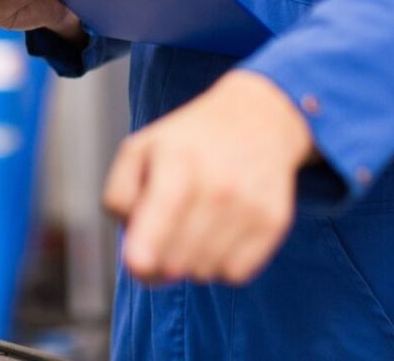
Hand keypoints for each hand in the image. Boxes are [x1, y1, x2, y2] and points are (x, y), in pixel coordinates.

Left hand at [103, 70, 314, 284]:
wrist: (257, 119)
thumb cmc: (188, 140)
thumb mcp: (139, 149)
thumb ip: (119, 193)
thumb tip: (129, 235)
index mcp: (176, 165)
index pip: (155, 233)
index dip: (140, 261)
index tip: (136, 262)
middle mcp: (216, 188)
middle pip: (174, 264)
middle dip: (158, 259)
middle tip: (160, 235)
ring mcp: (249, 207)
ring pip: (203, 273)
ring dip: (189, 261)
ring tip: (191, 226)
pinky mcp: (274, 223)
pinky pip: (235, 274)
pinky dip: (220, 263)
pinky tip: (218, 232)